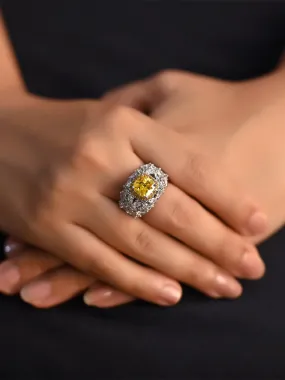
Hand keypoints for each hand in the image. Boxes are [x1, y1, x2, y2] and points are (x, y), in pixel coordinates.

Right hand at [0, 77, 265, 306]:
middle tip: (252, 265)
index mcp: (120, 123)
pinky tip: (171, 293)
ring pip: (140, 241)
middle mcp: (97, 157)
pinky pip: (102, 261)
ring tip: (223, 285)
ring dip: (187, 269)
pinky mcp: (47, 227)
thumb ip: (155, 139)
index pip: (188, 165)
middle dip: (218, 242)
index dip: (228, 197)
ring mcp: (69, 195)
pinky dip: (138, 281)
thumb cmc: (65, 125)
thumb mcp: (110, 114)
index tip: (257, 222)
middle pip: (171, 209)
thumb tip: (209, 181)